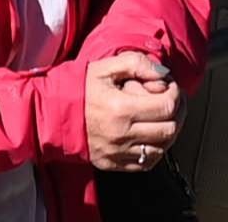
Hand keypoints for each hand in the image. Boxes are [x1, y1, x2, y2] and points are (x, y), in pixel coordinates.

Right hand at [81, 53, 181, 170]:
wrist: (49, 115)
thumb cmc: (77, 88)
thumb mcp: (105, 67)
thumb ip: (137, 64)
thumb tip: (164, 74)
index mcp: (120, 108)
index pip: (167, 106)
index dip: (176, 94)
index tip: (170, 86)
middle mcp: (121, 134)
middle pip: (169, 130)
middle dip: (178, 113)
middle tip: (172, 101)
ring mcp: (116, 153)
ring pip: (161, 150)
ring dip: (169, 133)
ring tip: (162, 118)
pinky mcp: (111, 164)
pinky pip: (145, 163)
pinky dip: (155, 150)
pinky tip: (150, 136)